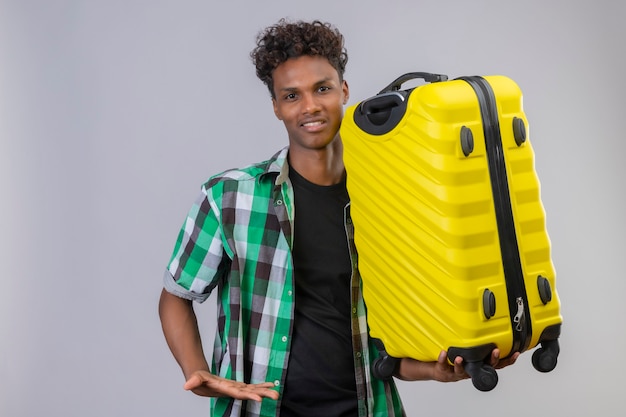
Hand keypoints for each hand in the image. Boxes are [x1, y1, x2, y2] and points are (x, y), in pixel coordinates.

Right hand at [183, 370, 279, 400]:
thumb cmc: (198, 381)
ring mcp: (237, 389)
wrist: (200, 382)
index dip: (249, 396)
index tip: (260, 399)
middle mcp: (233, 391)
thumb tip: (187, 385)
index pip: (238, 394)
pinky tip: (270, 385)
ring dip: (265, 391)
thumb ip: (193, 381)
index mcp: (225, 390)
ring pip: (253, 390)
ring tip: (277, 392)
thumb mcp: (195, 378)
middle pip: (250, 393)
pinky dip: (261, 385)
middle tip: (276, 396)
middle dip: (262, 395)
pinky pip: (252, 386)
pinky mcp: (238, 386)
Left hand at [395, 348, 519, 381]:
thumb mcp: (465, 347)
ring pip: (462, 372)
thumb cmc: (451, 357)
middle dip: (491, 360)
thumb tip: (482, 317)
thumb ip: (474, 338)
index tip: (516, 352)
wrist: (432, 368)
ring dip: (462, 364)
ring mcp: (457, 373)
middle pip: (484, 368)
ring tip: (461, 357)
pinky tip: (443, 353)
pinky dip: (443, 359)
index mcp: (477, 365)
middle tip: (495, 351)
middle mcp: (470, 370)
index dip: (508, 360)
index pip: (497, 364)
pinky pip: (443, 366)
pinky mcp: (444, 372)